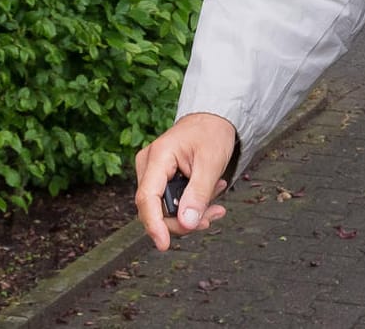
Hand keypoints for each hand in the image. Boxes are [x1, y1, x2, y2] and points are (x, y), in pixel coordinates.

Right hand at [133, 112, 235, 249]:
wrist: (213, 119)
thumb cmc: (212, 134)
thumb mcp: (211, 163)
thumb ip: (199, 194)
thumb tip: (186, 223)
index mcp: (158, 156)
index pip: (147, 198)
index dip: (154, 224)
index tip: (164, 245)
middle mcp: (148, 165)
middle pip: (156, 209)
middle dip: (185, 219)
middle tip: (214, 214)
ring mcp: (153, 173)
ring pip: (165, 210)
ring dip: (192, 212)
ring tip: (217, 200)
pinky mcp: (160, 179)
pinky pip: (171, 203)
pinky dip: (191, 204)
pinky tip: (210, 193)